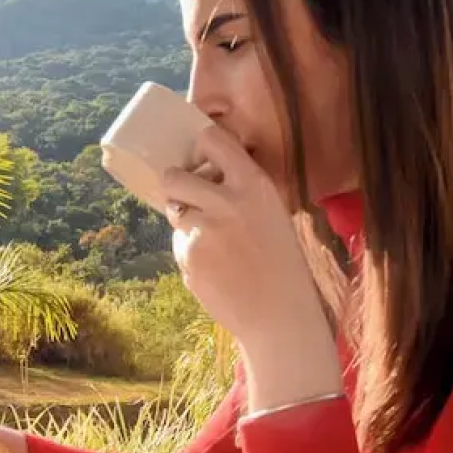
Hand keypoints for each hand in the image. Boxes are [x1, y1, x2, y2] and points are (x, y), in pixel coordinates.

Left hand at [160, 125, 341, 411]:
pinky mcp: (188, 256)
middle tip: (186, 199)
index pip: (212, 139)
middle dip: (174, 186)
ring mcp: (203, 229)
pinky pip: (179, 244)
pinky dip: (192, 254)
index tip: (197, 156)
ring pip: (175, 213)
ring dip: (186, 224)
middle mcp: (226, 201)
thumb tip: (199, 176)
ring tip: (216, 244)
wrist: (279, 313)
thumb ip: (239, 192)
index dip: (199, 147)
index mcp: (253, 184)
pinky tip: (217, 269)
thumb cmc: (279, 262)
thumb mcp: (270, 214)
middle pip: (173, 176)